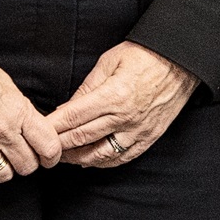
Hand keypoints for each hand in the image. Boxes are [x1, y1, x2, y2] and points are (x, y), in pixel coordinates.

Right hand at [0, 64, 63, 184]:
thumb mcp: (12, 90)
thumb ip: (26, 115)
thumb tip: (37, 133)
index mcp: (19, 113)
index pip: (48, 147)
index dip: (51, 156)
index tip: (48, 157)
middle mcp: (2, 132)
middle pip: (28, 166)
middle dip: (28, 162)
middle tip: (22, 155)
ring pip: (4, 175)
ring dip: (6, 169)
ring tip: (2, 158)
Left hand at [45, 43, 197, 168]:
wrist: (181, 62)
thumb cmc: (145, 56)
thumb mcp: (109, 62)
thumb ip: (87, 88)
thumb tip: (67, 108)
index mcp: (113, 96)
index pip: (73, 117)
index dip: (53, 127)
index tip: (38, 131)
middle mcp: (125, 118)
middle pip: (83, 138)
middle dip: (59, 145)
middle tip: (43, 149)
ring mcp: (139, 130)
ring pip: (102, 154)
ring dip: (78, 158)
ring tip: (63, 157)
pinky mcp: (149, 136)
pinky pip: (124, 157)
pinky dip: (104, 163)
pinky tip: (90, 161)